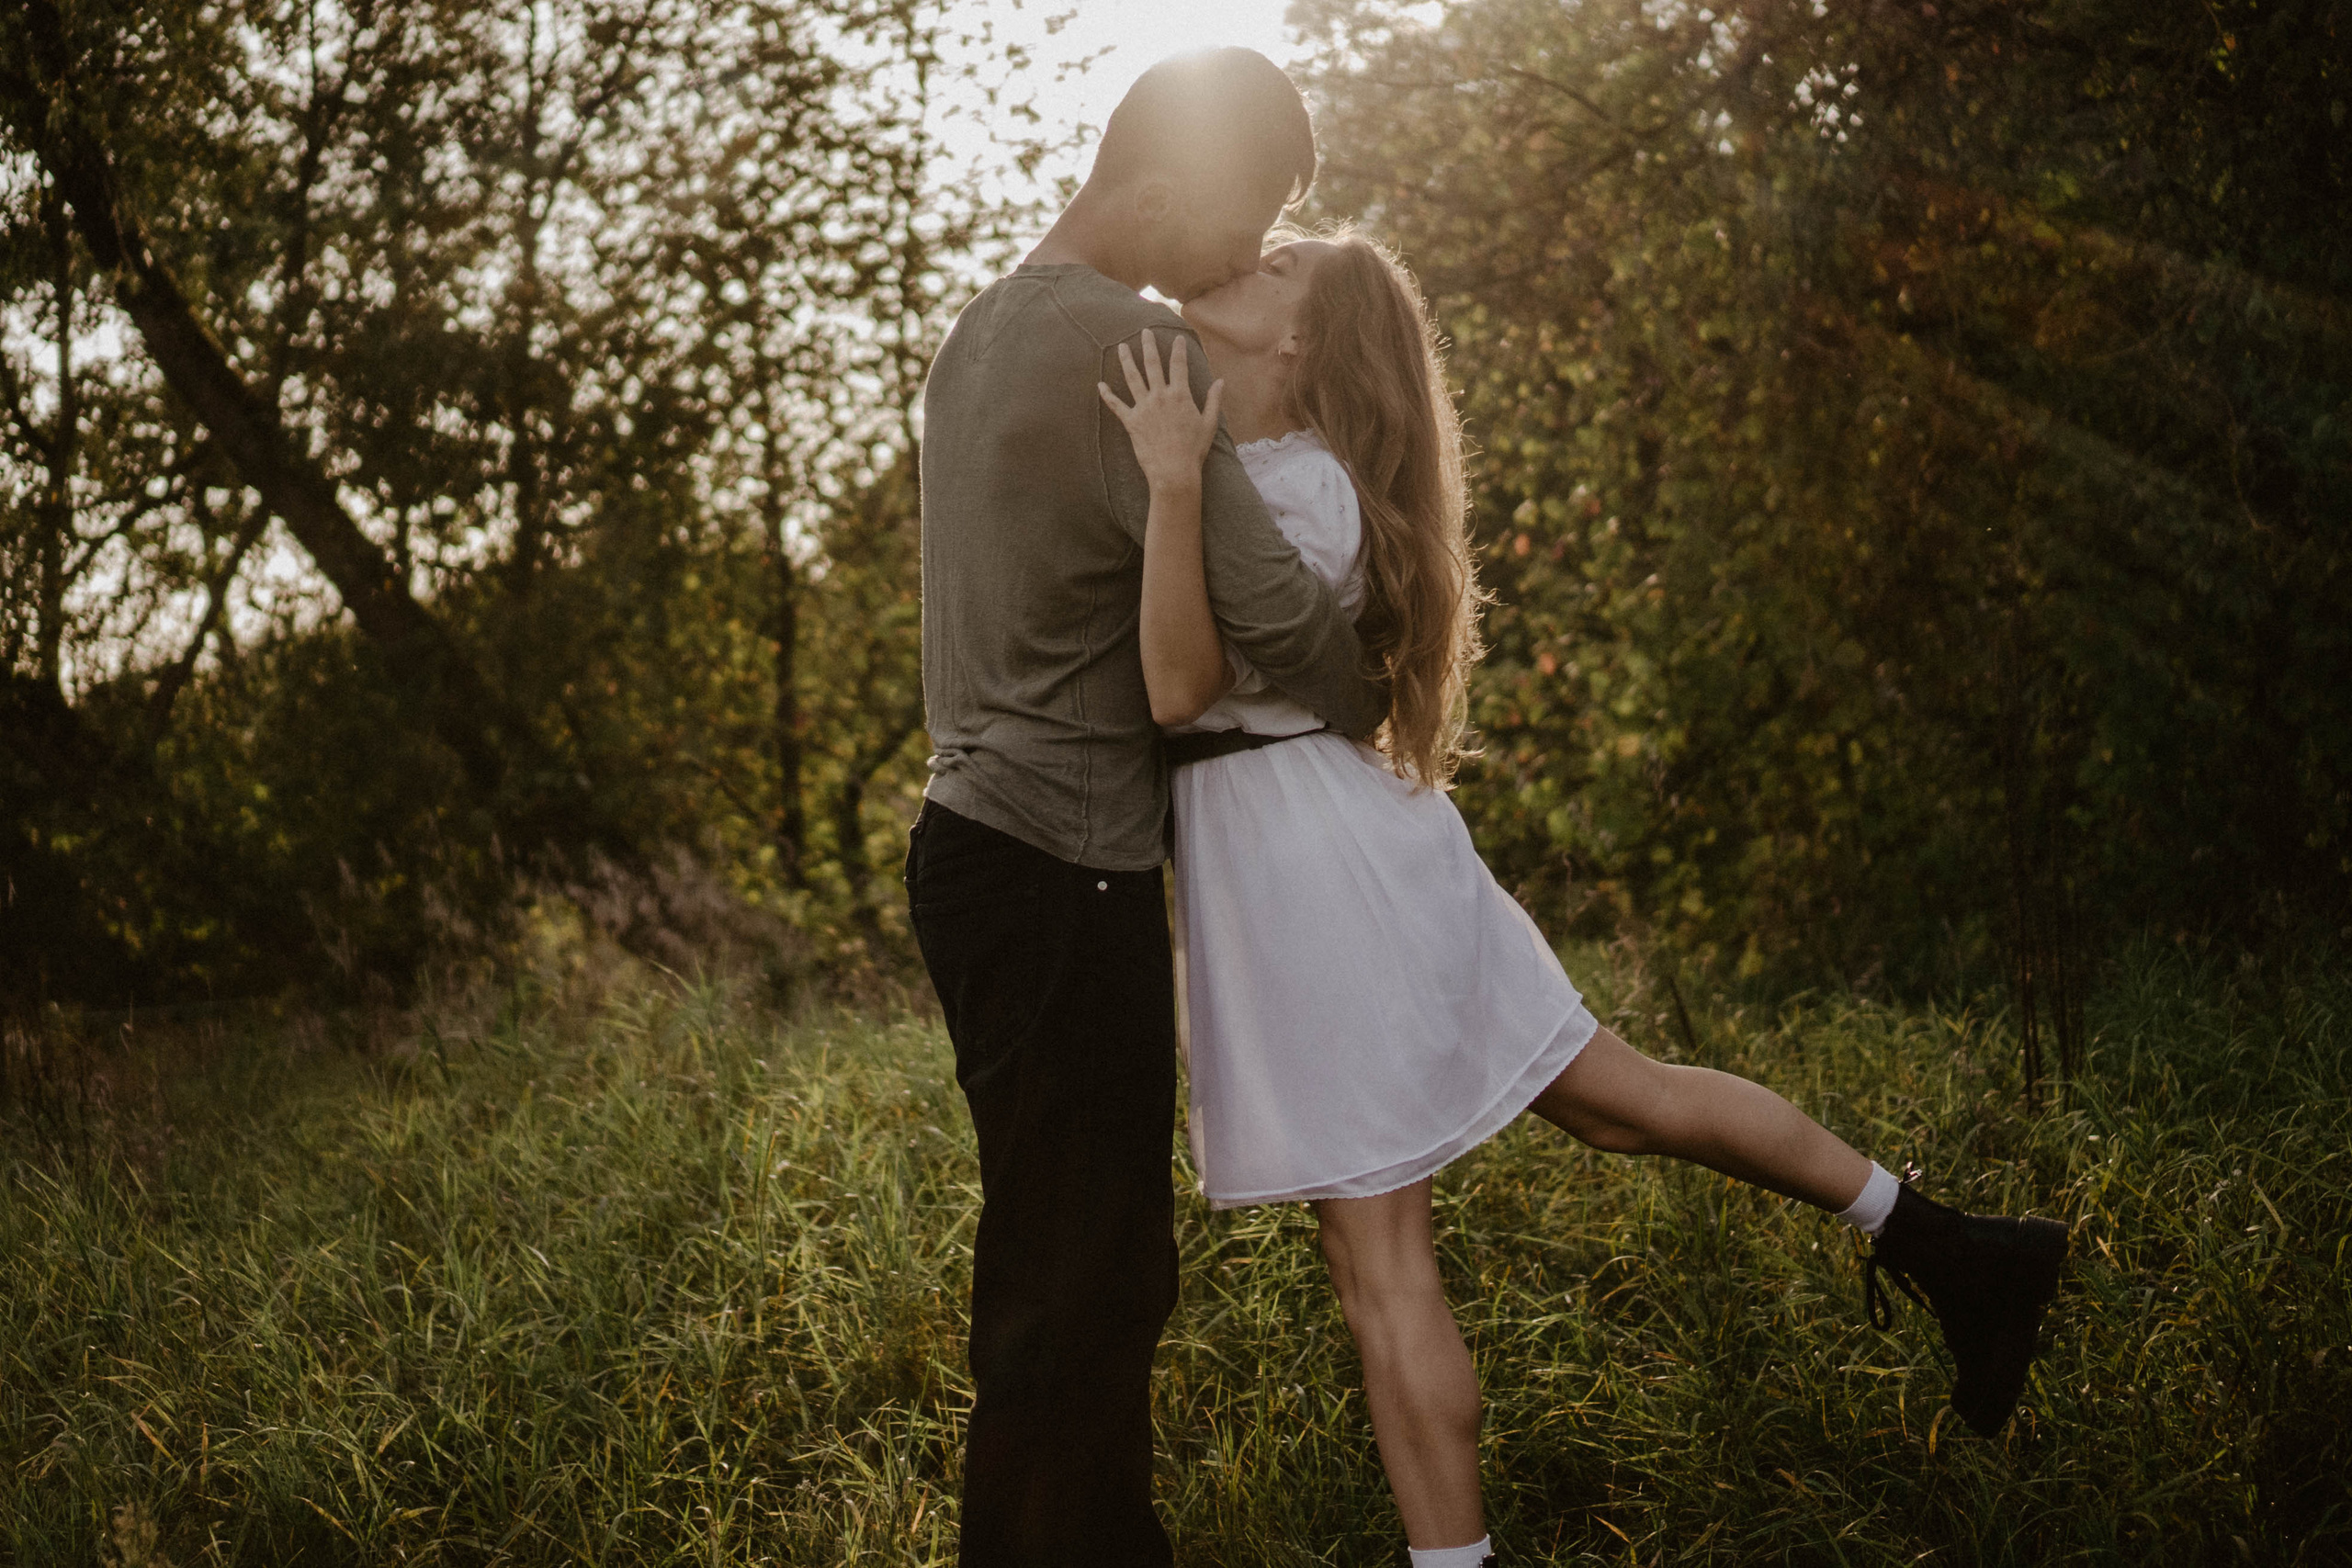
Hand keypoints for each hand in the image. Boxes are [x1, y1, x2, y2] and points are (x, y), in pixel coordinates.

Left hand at [1099, 329, 1222, 493]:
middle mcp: (1160, 396)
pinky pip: (1116, 405)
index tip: (1177, 337)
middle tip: (1144, 331)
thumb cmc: (1194, 450)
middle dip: (1148, 345)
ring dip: (1126, 360)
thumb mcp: (1209, 423)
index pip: (1178, 365)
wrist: (1174, 471)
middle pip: (1152, 364)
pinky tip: (1100, 385)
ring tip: (1121, 346)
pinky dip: (1107, 395)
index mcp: (1180, 395)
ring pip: (1132, 378)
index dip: (1178, 349)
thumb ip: (1213, 400)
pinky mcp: (1131, 422)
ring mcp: (1144, 408)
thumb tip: (1220, 381)